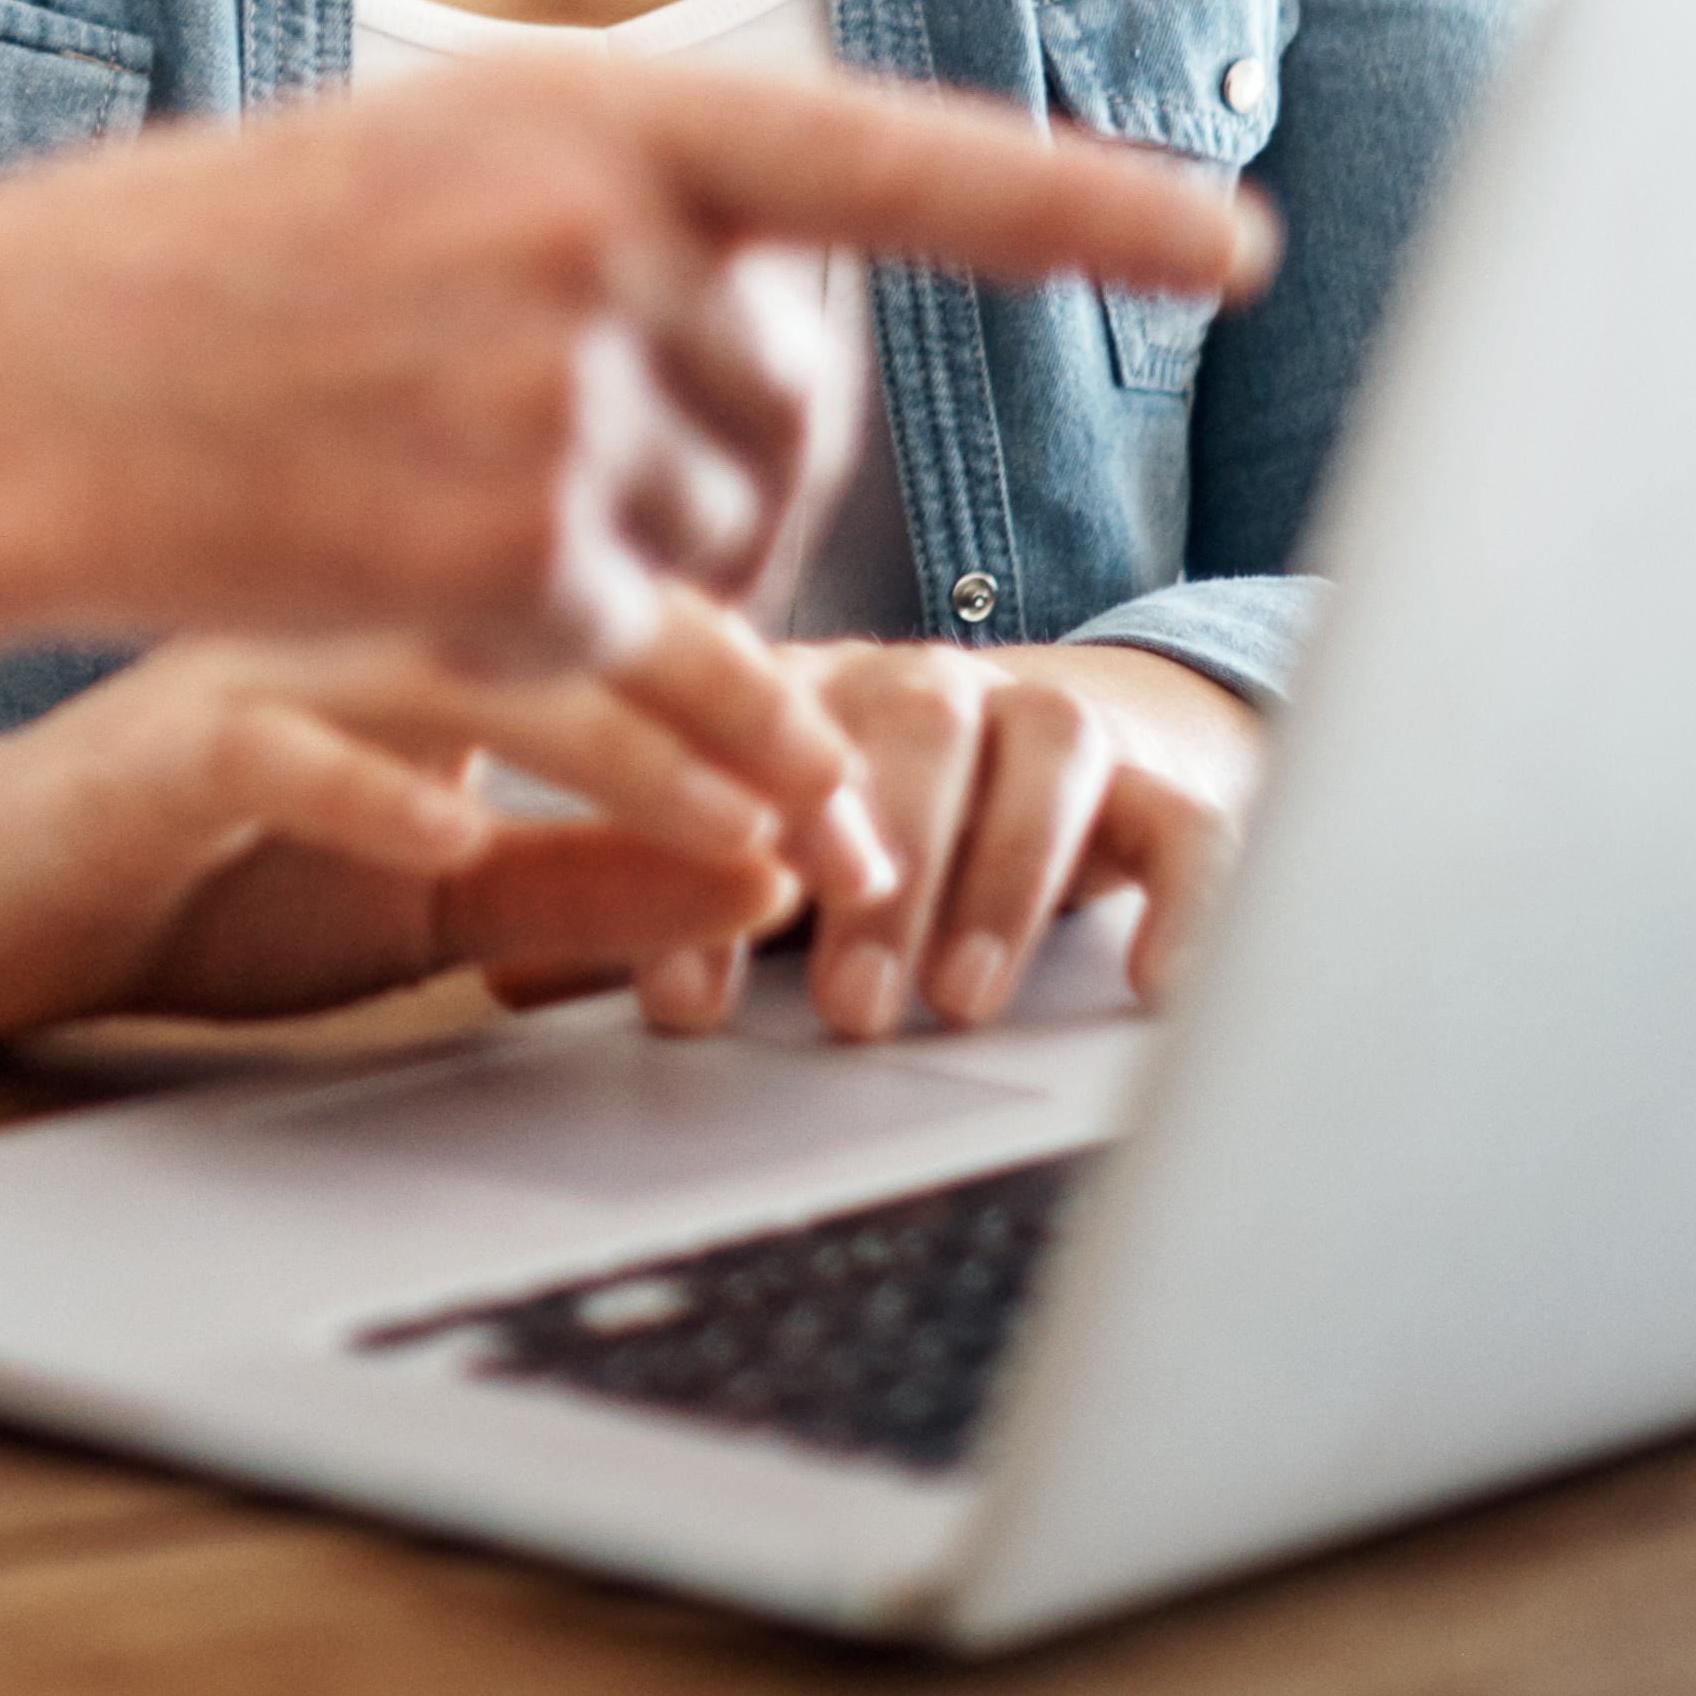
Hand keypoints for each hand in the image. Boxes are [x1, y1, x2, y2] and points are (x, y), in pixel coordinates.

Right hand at [0, 48, 1267, 716]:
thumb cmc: (182, 290)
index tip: (1230, 239)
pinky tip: (376, 566)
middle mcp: (600, 240)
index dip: (1076, 204)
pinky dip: (531, 641)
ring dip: (612, 560)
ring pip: (711, 543)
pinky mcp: (516, 566)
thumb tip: (778, 361)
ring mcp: (562, 404)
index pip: (892, 159)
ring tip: (406, 488)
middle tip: (518, 440)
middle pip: (795, 407)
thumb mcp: (409, 183)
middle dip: (715, 460)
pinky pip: (616, 641)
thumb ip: (600, 231)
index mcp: (583, 114)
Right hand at [0, 623, 862, 1051]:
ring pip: (457, 669)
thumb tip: (770, 879)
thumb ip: (584, 882)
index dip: (772, 711)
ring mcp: (257, 667)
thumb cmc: (193, 871)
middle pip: (580, 623)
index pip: (635, 626)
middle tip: (851, 828)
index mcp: (428, 625)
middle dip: (740, 729)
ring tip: (726, 829)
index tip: (877, 816)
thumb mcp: (431, 899)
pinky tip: (449, 844)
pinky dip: (369, 794)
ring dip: (610, 755)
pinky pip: (276, 750)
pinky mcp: (158, 747)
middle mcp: (357, 616)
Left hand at [598, 643, 1262, 1040]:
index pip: (755, 748)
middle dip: (876, 876)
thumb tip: (512, 973)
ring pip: (1043, 750)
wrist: (1080, 737)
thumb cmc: (875, 814)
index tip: (687, 1005)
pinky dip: (1178, 892)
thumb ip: (652, 898)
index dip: (718, 868)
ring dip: (1001, 876)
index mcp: (803, 694)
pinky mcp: (1160, 773)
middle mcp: (926, 687)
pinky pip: (1184, 814)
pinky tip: (1148, 979)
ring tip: (962, 998)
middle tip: (844, 1008)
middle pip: (911, 730)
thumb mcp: (759, 852)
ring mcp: (1048, 714)